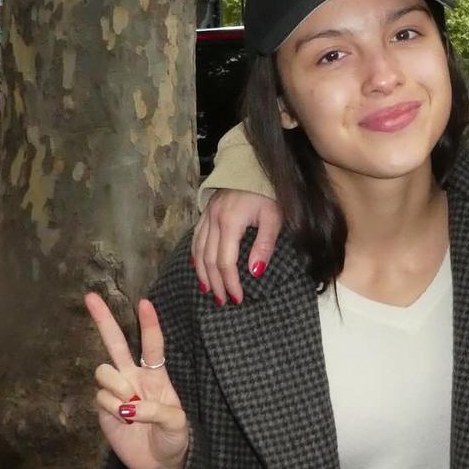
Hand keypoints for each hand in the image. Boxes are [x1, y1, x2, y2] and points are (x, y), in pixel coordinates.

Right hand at [85, 293, 188, 468]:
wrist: (158, 463)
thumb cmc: (173, 438)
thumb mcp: (177, 424)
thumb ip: (157, 411)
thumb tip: (130, 406)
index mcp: (157, 375)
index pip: (153, 345)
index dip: (149, 325)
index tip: (144, 303)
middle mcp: (134, 377)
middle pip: (116, 344)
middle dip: (104, 320)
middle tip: (90, 296)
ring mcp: (117, 391)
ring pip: (105, 372)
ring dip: (118, 388)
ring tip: (132, 409)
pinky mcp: (102, 408)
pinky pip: (101, 398)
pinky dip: (113, 410)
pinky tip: (124, 421)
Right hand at [191, 190, 281, 304]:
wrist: (253, 166)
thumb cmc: (268, 192)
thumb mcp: (274, 217)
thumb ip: (265, 244)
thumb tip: (255, 272)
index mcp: (230, 221)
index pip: (226, 261)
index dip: (230, 282)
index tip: (238, 298)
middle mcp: (213, 220)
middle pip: (209, 260)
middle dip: (216, 284)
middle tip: (224, 301)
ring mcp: (206, 216)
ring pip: (197, 251)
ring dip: (203, 274)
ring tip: (210, 291)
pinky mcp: (204, 213)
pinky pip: (195, 239)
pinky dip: (196, 257)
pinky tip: (199, 268)